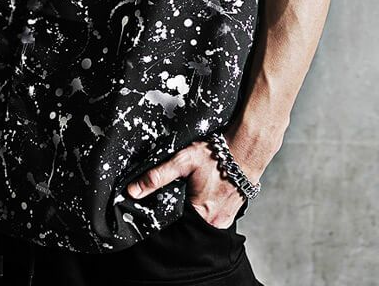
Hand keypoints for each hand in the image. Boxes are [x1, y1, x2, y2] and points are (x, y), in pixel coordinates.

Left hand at [126, 135, 252, 228]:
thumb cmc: (216, 154)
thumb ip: (158, 176)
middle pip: (185, 226)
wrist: (246, 151)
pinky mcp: (229, 217)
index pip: (172, 226)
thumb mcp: (184, 161)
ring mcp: (223, 222)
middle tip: (174, 196)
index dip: (162, 218)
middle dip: (176, 216)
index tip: (153, 208)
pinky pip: (209, 221)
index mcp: (200, 214)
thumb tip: (132, 191)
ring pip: (197, 224)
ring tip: (186, 196)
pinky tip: (199, 198)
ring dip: (189, 214)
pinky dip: (202, 212)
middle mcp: (213, 224)